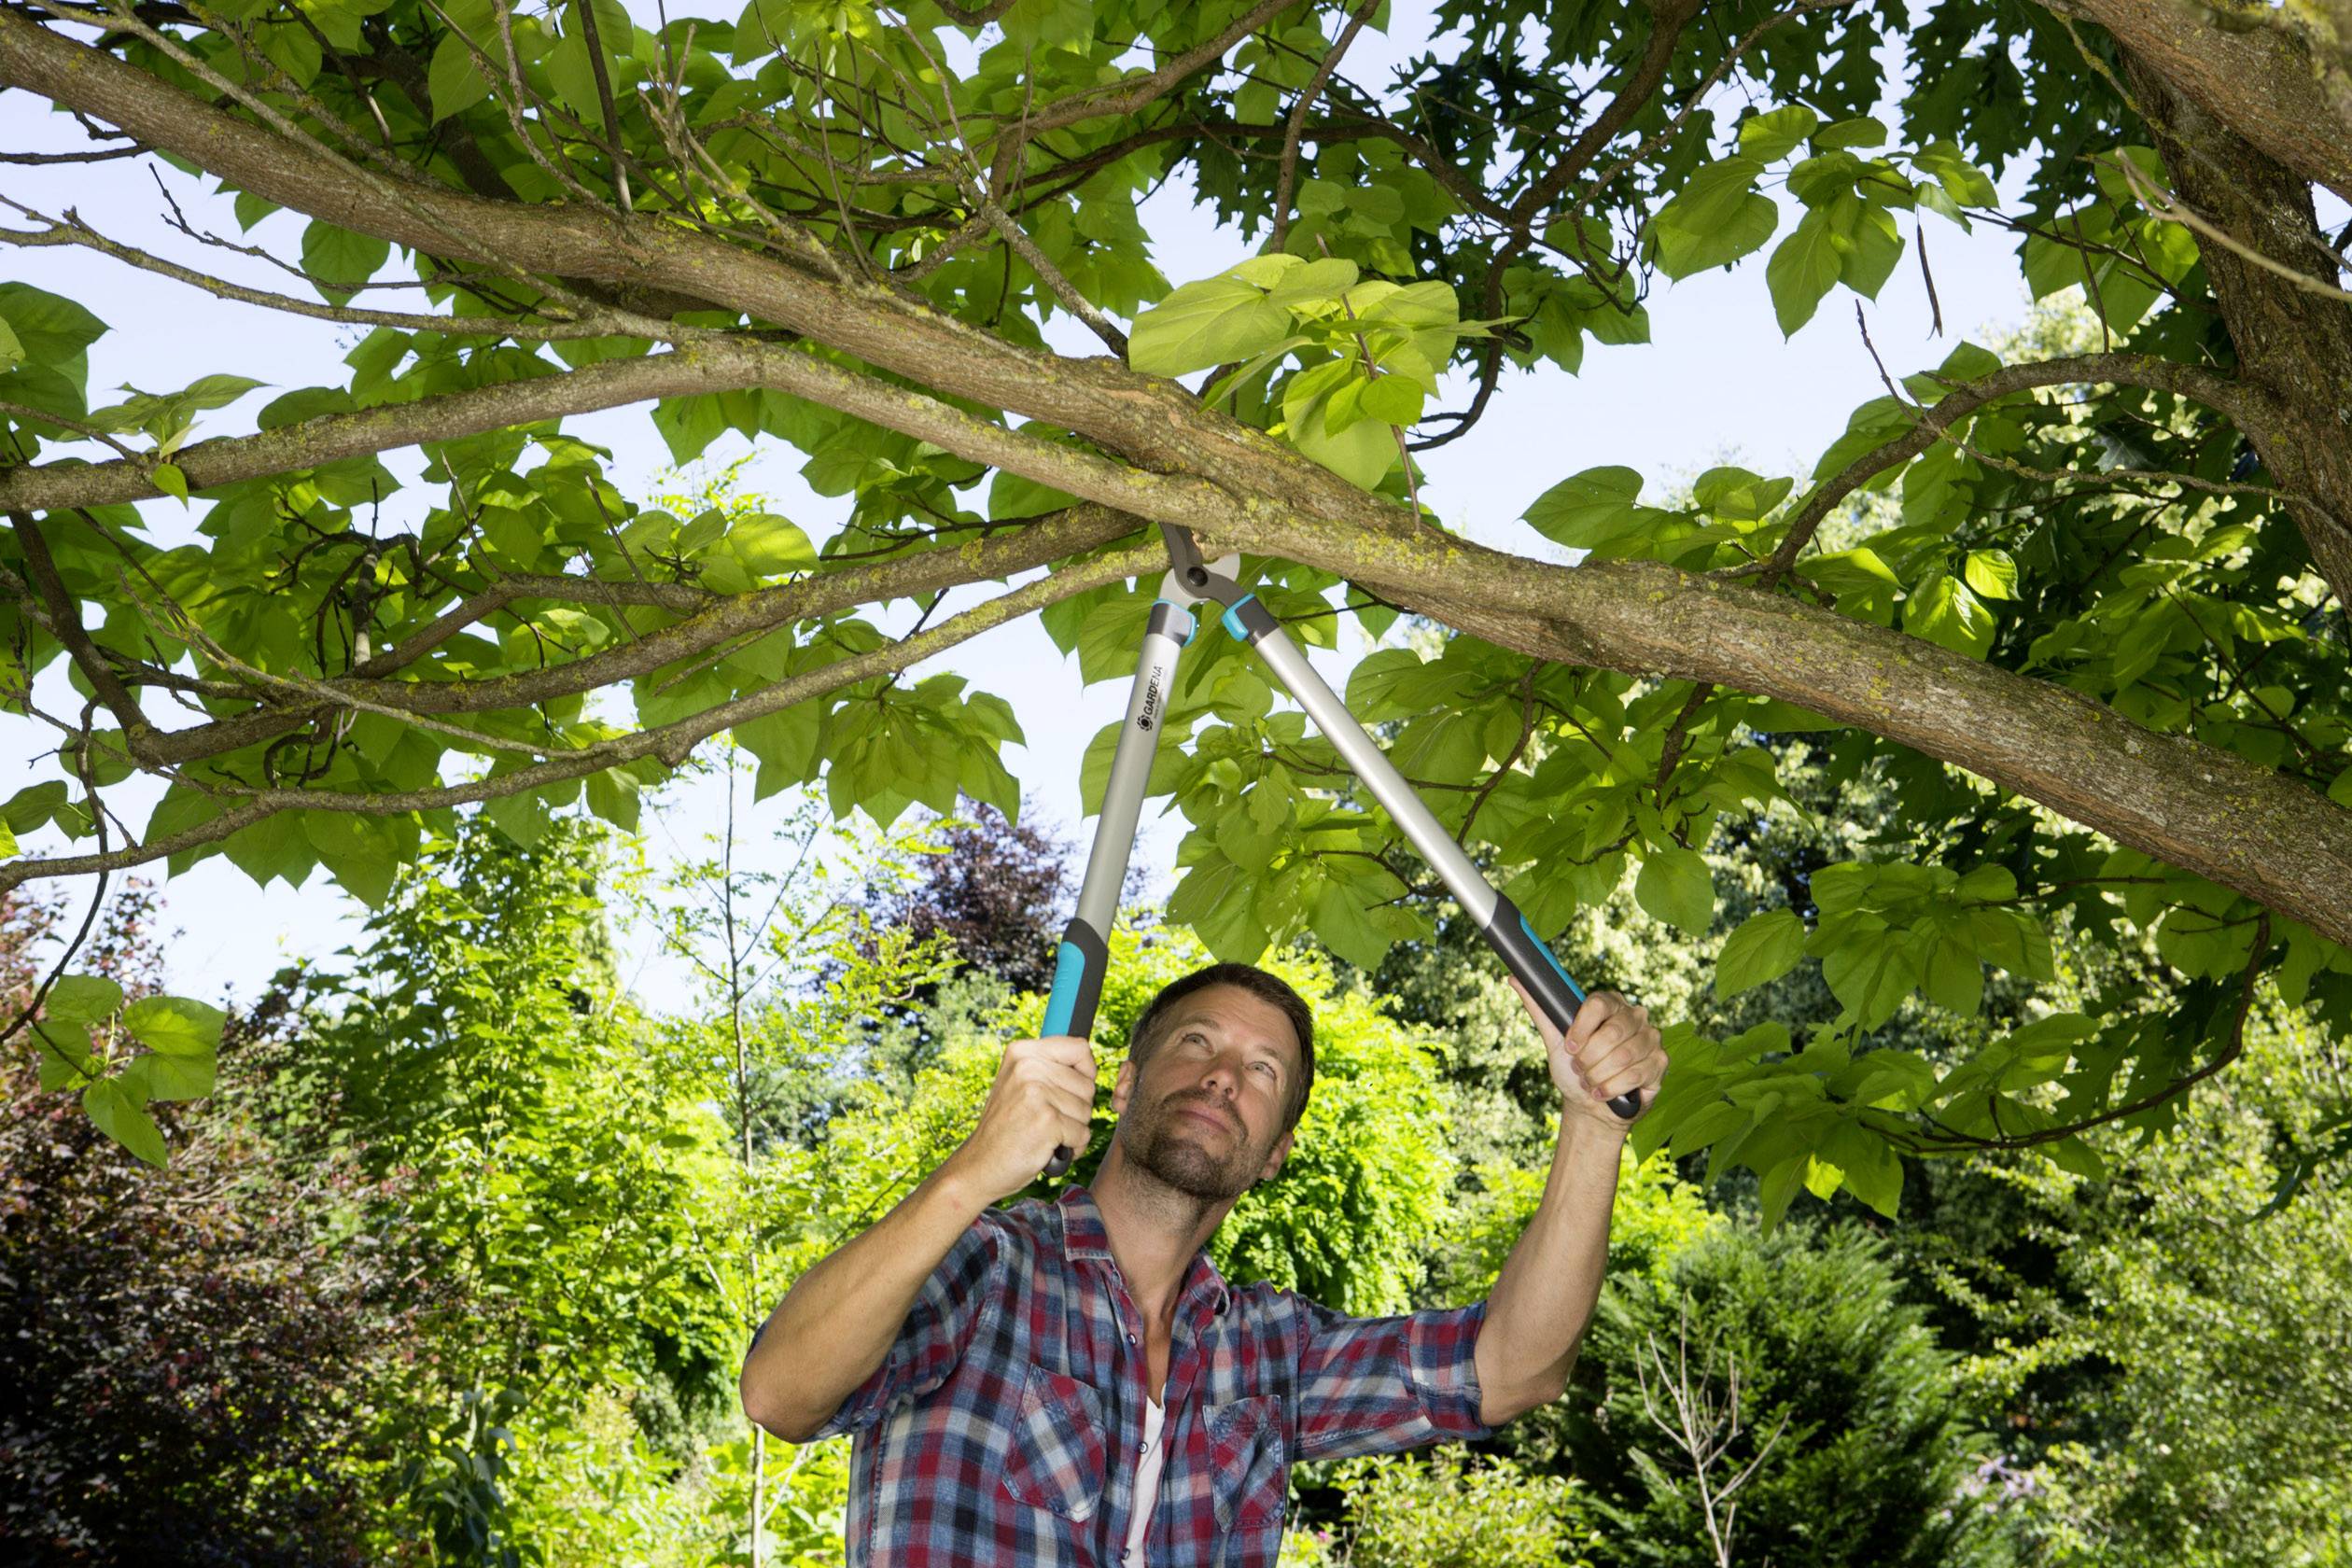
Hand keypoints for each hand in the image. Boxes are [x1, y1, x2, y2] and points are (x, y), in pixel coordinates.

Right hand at [944, 1034, 1098, 1202]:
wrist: (980, 1165)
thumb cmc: (1007, 1127)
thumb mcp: (1019, 1083)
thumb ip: (1050, 1067)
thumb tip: (1090, 1061)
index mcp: (1022, 1052)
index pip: (1079, 1048)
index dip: (1086, 1072)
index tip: (1072, 1090)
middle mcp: (1028, 1067)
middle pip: (1088, 1084)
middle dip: (1078, 1107)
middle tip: (1047, 1119)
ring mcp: (1036, 1093)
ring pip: (1087, 1110)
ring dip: (1074, 1128)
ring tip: (1045, 1133)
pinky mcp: (1046, 1121)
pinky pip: (1083, 1133)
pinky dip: (1073, 1147)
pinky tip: (1049, 1148)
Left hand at [1507, 978, 1666, 1127]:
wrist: (1589, 1105)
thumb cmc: (1573, 1070)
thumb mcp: (1554, 1040)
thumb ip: (1539, 1008)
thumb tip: (1514, 978)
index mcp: (1610, 1003)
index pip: (1598, 1004)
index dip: (1580, 1029)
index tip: (1569, 1047)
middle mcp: (1635, 1016)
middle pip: (1611, 1033)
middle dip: (1588, 1059)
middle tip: (1580, 1069)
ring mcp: (1652, 1038)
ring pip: (1623, 1056)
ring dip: (1598, 1076)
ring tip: (1591, 1081)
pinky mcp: (1660, 1062)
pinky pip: (1635, 1074)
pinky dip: (1612, 1088)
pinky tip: (1604, 1092)